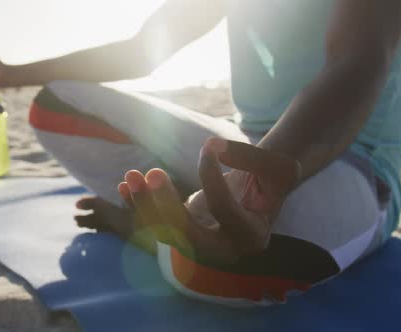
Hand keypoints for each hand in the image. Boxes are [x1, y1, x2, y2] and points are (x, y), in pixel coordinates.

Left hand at [119, 137, 299, 262]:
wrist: (261, 190)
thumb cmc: (272, 177)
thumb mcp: (276, 165)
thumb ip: (249, 156)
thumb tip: (212, 146)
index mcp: (252, 237)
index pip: (224, 210)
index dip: (212, 177)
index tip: (208, 146)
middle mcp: (224, 251)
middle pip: (188, 237)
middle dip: (166, 207)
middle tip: (153, 174)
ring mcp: (201, 246)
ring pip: (166, 234)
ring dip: (145, 206)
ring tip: (131, 177)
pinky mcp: (184, 234)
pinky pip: (157, 227)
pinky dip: (140, 208)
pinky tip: (124, 185)